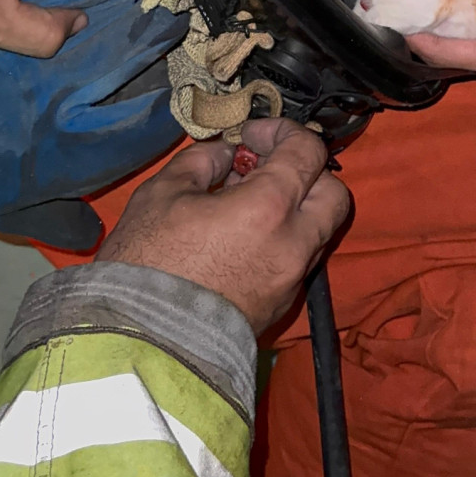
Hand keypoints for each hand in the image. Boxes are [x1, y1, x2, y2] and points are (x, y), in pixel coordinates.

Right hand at [98, 118, 350, 333]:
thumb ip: (203, 161)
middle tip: (263, 168)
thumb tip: (227, 156)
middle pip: (333, 194)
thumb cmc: (147, 262)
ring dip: (296, 208)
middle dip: (307, 173)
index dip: (283, 131)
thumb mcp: (162, 193)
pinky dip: (283, 239)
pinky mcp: (280, 308)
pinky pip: (297, 260)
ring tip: (246, 204)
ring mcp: (291, 281)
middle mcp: (294, 244)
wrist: (142, 345)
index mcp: (269, 208)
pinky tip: (241, 237)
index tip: (251, 135)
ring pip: (319, 230)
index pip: (309, 151)